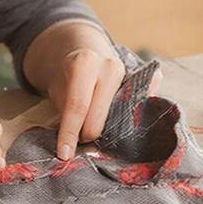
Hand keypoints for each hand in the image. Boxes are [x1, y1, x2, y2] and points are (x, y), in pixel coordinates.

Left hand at [47, 51, 164, 159]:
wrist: (85, 49)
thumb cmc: (67, 75)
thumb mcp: (56, 88)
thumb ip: (64, 112)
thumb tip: (68, 147)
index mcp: (85, 63)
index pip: (78, 106)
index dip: (69, 133)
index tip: (64, 154)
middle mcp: (111, 66)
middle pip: (99, 117)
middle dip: (86, 135)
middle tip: (78, 140)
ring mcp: (131, 73)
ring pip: (120, 117)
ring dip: (107, 130)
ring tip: (93, 131)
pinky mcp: (146, 80)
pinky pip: (142, 105)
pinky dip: (131, 119)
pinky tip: (121, 125)